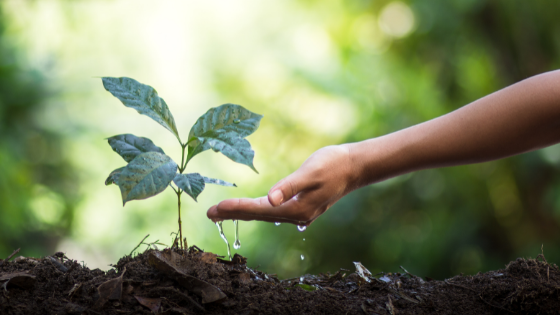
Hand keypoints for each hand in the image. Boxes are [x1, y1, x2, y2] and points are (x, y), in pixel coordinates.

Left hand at [206, 145, 356, 225]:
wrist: (355, 167)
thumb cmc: (334, 165)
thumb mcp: (311, 172)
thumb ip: (290, 186)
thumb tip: (270, 199)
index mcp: (296, 209)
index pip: (259, 209)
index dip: (236, 207)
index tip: (215, 207)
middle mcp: (296, 216)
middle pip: (258, 216)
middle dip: (233, 214)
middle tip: (209, 214)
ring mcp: (299, 214)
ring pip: (264, 215)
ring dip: (242, 213)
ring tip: (221, 213)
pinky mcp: (301, 207)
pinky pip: (272, 212)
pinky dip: (256, 210)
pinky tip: (250, 209)